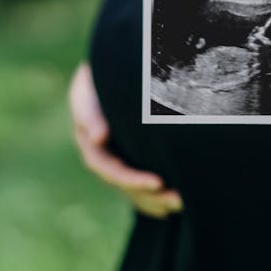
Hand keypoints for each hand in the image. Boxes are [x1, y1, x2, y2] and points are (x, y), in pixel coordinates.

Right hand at [68, 63, 182, 217]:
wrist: (120, 63)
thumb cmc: (106, 69)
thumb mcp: (89, 84)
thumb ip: (89, 109)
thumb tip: (100, 138)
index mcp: (88, 136)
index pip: (104, 164)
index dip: (128, 178)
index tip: (157, 182)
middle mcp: (100, 150)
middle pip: (121, 181)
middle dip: (147, 193)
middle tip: (176, 199)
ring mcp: (115, 154)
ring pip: (131, 187)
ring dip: (154, 200)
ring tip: (181, 204)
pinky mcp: (130, 154)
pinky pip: (140, 184)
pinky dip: (154, 197)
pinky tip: (174, 207)